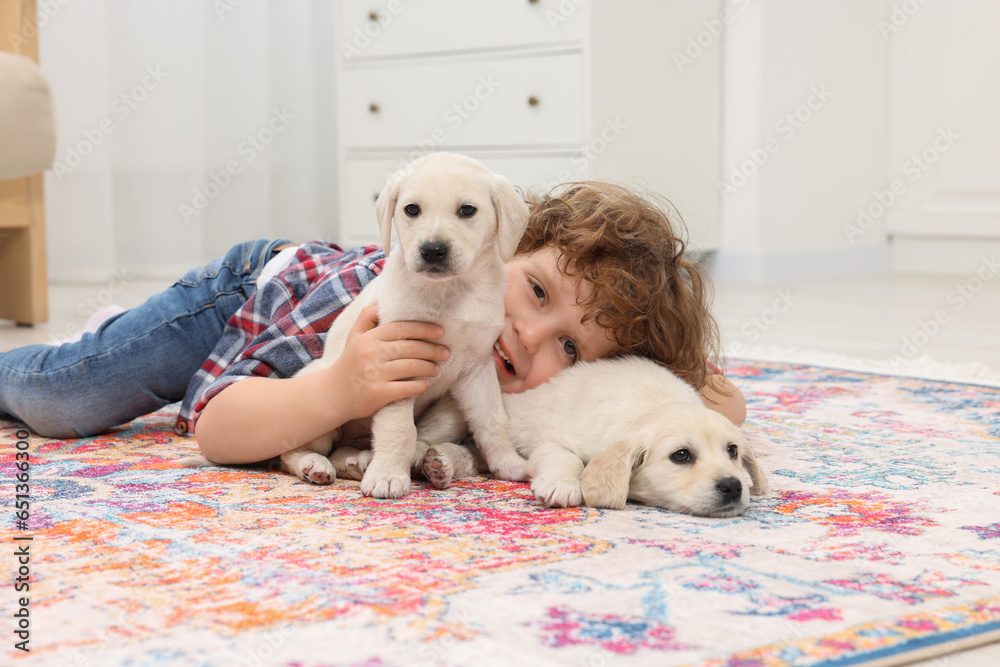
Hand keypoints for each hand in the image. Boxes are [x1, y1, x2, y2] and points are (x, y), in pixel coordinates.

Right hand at [330, 305, 448, 420]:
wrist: (332, 395)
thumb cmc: (348, 364)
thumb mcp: (353, 338)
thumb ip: (366, 319)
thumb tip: (380, 304)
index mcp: (369, 338)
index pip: (402, 329)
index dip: (424, 329)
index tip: (440, 332)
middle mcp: (372, 354)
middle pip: (410, 348)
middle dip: (432, 349)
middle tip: (446, 352)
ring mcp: (375, 374)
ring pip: (411, 366)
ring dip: (429, 367)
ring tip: (437, 368)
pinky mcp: (378, 394)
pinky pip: (406, 388)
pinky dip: (419, 385)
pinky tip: (425, 383)